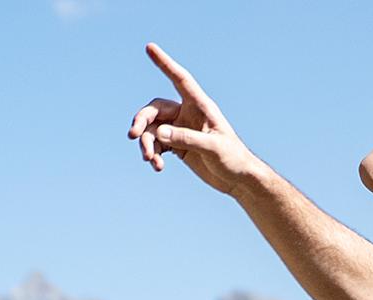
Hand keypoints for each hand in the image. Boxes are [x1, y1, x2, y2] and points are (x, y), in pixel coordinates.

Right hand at [128, 44, 259, 193]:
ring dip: (147, 143)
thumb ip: (186, 138)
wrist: (238, 179)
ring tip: (149, 160)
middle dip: (142, 121)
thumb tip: (159, 132)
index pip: (180, 79)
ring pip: (153, 129)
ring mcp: (181, 130)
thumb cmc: (233, 159)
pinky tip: (157, 166)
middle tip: (133, 135)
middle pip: (156, 109)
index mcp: (200, 106)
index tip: (149, 47)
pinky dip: (154, 154)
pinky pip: (158, 145)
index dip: (165, 64)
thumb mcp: (212, 148)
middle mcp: (187, 114)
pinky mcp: (178, 146)